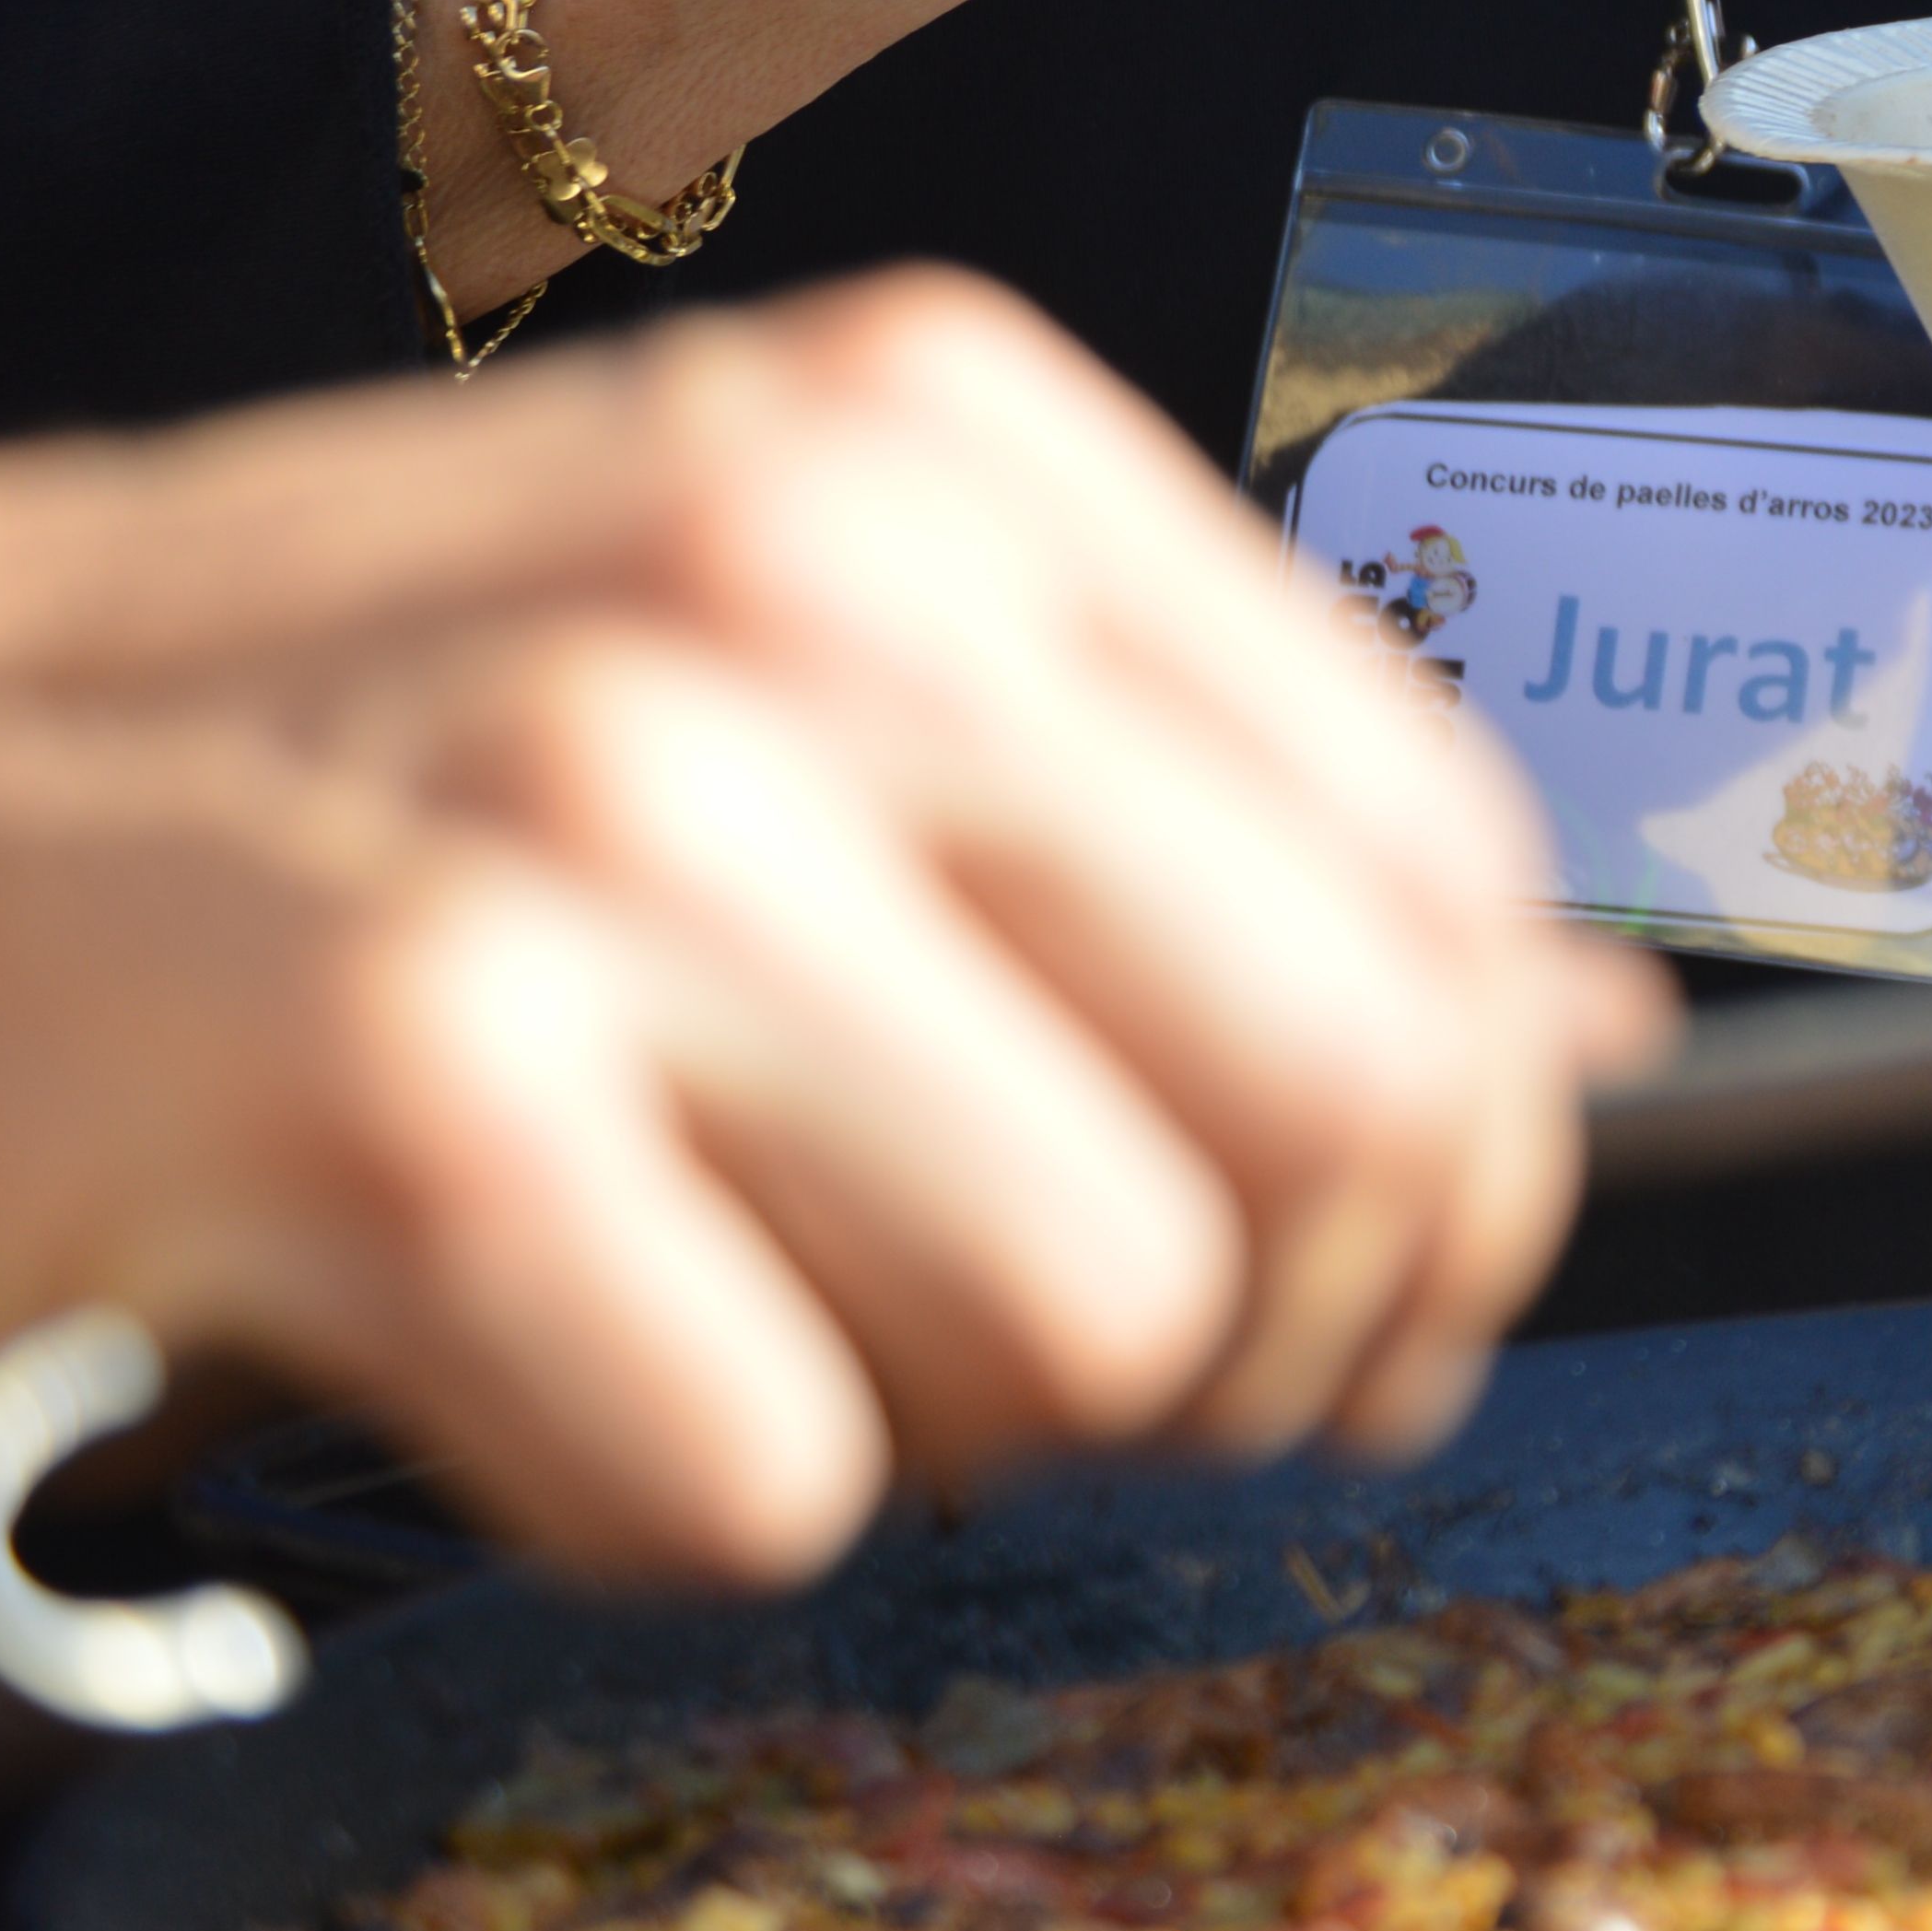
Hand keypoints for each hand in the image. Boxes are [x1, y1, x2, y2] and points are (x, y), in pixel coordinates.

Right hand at [0, 273, 1665, 1585]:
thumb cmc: (343, 739)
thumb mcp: (784, 648)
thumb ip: (1185, 820)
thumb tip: (1588, 1040)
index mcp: (946, 443)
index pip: (1442, 861)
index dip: (1457, 1136)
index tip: (1367, 1261)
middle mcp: (817, 583)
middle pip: (1348, 1098)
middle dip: (1282, 1320)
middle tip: (1113, 1367)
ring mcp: (614, 818)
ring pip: (1104, 1313)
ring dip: (953, 1407)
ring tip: (741, 1293)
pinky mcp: (409, 1081)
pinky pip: (776, 1474)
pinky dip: (659, 1487)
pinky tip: (511, 1341)